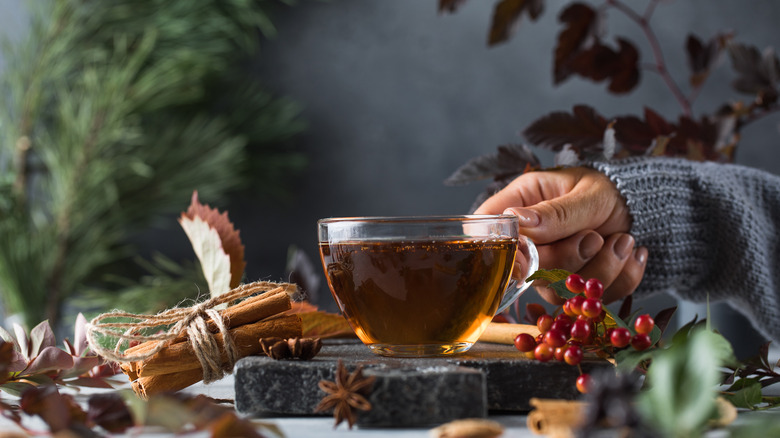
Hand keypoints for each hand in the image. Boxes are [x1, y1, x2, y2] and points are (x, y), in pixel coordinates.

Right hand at [474, 166, 647, 303]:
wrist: (639, 204)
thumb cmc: (607, 188)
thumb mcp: (587, 193)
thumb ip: (556, 212)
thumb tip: (517, 220)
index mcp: (518, 207)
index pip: (488, 235)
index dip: (503, 253)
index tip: (529, 257)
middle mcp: (527, 242)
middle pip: (526, 271)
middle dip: (568, 258)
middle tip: (594, 237)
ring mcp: (549, 269)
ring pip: (560, 291)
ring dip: (601, 268)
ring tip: (623, 239)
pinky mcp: (574, 288)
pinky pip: (592, 298)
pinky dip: (620, 278)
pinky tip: (630, 253)